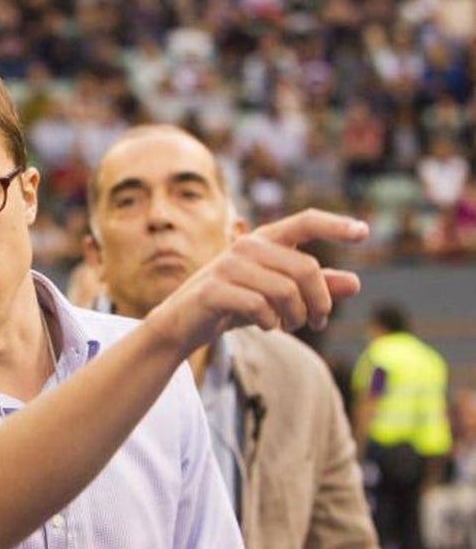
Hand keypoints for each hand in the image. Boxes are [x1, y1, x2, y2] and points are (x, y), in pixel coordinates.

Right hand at [152, 209, 367, 350]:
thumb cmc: (233, 304)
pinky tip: (266, 326)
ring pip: (286, 291)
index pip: (305, 221)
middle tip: (317, 323)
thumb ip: (314, 288)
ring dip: (296, 317)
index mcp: (264, 240)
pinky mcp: (214, 290)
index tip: (364, 232)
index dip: (335, 225)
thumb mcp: (277, 296)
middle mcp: (247, 246)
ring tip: (289, 326)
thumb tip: (355, 283)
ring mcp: (228, 266)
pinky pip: (260, 307)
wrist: (183, 323)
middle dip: (320, 302)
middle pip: (306, 268)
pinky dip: (270, 323)